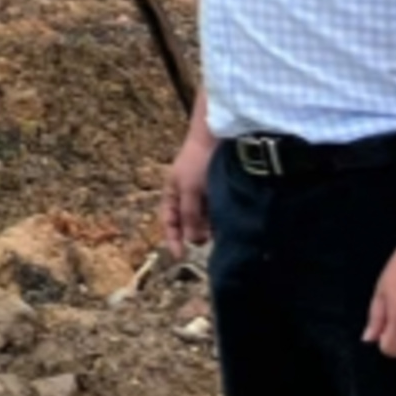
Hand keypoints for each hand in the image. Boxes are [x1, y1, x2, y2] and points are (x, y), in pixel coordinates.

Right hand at [158, 122, 215, 257]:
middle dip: (194, 234)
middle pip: (187, 223)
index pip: (168, 222)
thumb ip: (189, 215)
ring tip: (218, 232)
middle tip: (206, 240)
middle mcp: (186, 196)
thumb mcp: (190, 189)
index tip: (180, 257)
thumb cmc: (198, 162)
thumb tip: (192, 241)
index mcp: (172, 194)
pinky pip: (215, 213)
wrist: (216, 138)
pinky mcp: (217, 193)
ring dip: (209, 228)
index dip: (172, 240)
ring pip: (203, 220)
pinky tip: (227, 222)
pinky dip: (218, 220)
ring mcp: (202, 194)